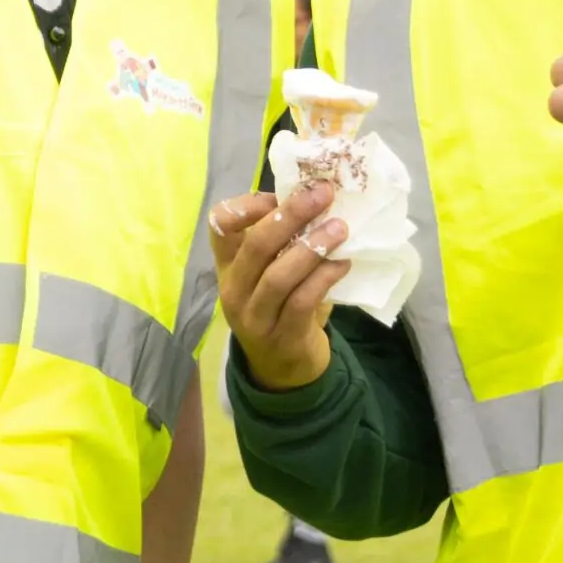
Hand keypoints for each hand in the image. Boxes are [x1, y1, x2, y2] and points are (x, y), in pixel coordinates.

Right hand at [209, 183, 347, 390]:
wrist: (282, 368)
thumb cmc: (280, 305)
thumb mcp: (270, 271)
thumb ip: (283, 240)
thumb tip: (315, 195)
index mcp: (228, 265)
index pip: (219, 226)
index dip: (246, 205)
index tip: (278, 195)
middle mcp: (234, 289)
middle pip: (255, 246)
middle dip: (290, 215)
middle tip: (322, 194)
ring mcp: (254, 316)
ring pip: (278, 276)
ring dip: (312, 248)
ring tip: (340, 229)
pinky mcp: (281, 337)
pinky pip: (302, 302)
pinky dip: (324, 279)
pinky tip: (343, 264)